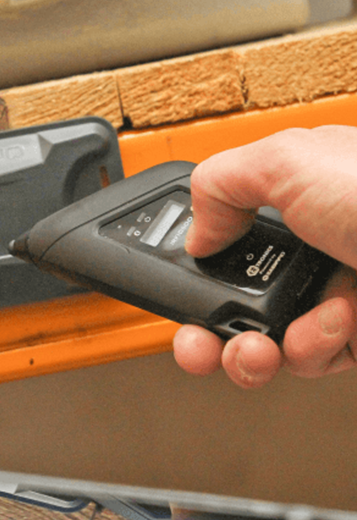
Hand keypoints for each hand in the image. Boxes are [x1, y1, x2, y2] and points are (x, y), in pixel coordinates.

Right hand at [174, 126, 356, 387]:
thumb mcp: (291, 161)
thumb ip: (222, 184)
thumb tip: (199, 232)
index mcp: (291, 202)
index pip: (226, 239)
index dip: (197, 269)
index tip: (180, 292)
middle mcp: (308, 249)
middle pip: (237, 299)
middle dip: (209, 332)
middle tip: (197, 345)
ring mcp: (332, 294)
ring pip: (266, 340)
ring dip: (256, 349)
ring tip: (265, 342)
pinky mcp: (356, 337)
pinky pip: (311, 358)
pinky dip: (312, 348)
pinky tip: (333, 325)